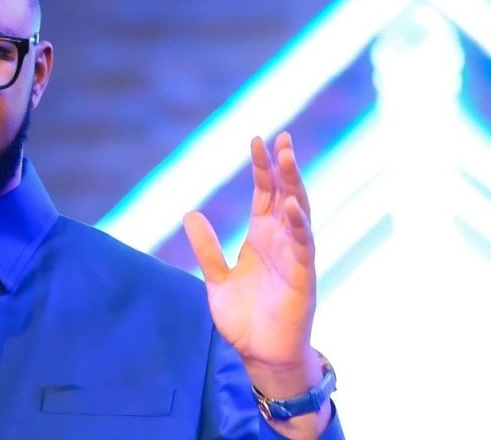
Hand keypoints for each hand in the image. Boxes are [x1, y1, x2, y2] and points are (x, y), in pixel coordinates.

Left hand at [183, 132, 317, 375]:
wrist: (260, 355)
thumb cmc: (245, 318)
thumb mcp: (216, 278)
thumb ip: (206, 248)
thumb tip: (190, 214)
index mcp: (262, 238)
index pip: (265, 194)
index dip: (262, 168)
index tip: (257, 140)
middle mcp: (281, 242)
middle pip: (285, 194)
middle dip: (283, 166)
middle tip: (280, 137)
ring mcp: (294, 257)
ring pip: (298, 212)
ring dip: (294, 184)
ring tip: (287, 156)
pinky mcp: (302, 277)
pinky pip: (303, 246)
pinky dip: (299, 224)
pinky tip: (292, 205)